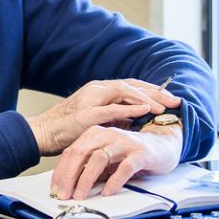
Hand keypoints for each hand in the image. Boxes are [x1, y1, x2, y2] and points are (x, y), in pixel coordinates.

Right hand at [25, 78, 179, 155]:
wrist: (43, 132)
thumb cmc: (67, 129)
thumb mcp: (96, 120)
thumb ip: (114, 116)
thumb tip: (136, 119)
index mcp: (99, 90)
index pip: (131, 85)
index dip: (152, 90)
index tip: (170, 97)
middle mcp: (97, 90)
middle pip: (132, 85)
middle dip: (156, 92)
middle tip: (176, 101)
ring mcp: (91, 99)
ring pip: (125, 91)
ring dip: (147, 98)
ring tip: (164, 106)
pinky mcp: (86, 114)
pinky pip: (112, 108)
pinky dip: (130, 108)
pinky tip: (144, 109)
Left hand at [50, 122, 182, 200]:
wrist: (163, 146)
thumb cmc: (130, 154)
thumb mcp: (106, 160)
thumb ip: (89, 168)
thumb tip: (68, 186)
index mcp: (94, 134)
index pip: (71, 152)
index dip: (60, 172)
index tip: (55, 189)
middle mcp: (107, 134)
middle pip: (80, 153)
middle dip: (68, 176)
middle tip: (64, 195)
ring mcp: (124, 142)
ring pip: (98, 159)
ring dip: (86, 179)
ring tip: (80, 196)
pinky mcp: (141, 153)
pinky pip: (124, 167)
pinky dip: (113, 181)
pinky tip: (107, 192)